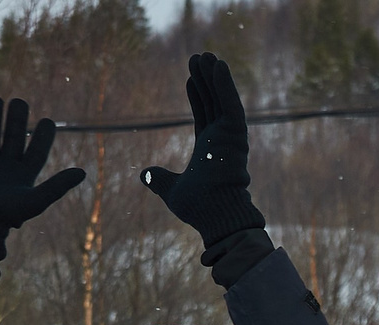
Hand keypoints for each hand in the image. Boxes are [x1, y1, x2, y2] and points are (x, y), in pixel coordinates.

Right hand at [0, 96, 85, 264]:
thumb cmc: (7, 216)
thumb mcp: (35, 200)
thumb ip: (58, 186)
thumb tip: (83, 172)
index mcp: (24, 176)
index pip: (37, 151)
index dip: (44, 137)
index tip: (48, 121)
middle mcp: (6, 167)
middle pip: (13, 137)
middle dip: (16, 120)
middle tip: (19, 102)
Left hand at [140, 54, 264, 247]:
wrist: (213, 214)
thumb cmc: (197, 208)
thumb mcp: (170, 189)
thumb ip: (158, 179)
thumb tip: (143, 174)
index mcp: (210, 151)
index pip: (204, 116)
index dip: (197, 96)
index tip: (190, 78)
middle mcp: (223, 142)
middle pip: (213, 103)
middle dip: (205, 80)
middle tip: (198, 58)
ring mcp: (230, 137)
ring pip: (222, 99)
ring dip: (215, 76)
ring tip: (206, 55)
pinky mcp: (235, 134)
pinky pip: (230, 104)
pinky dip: (225, 84)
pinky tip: (219, 65)